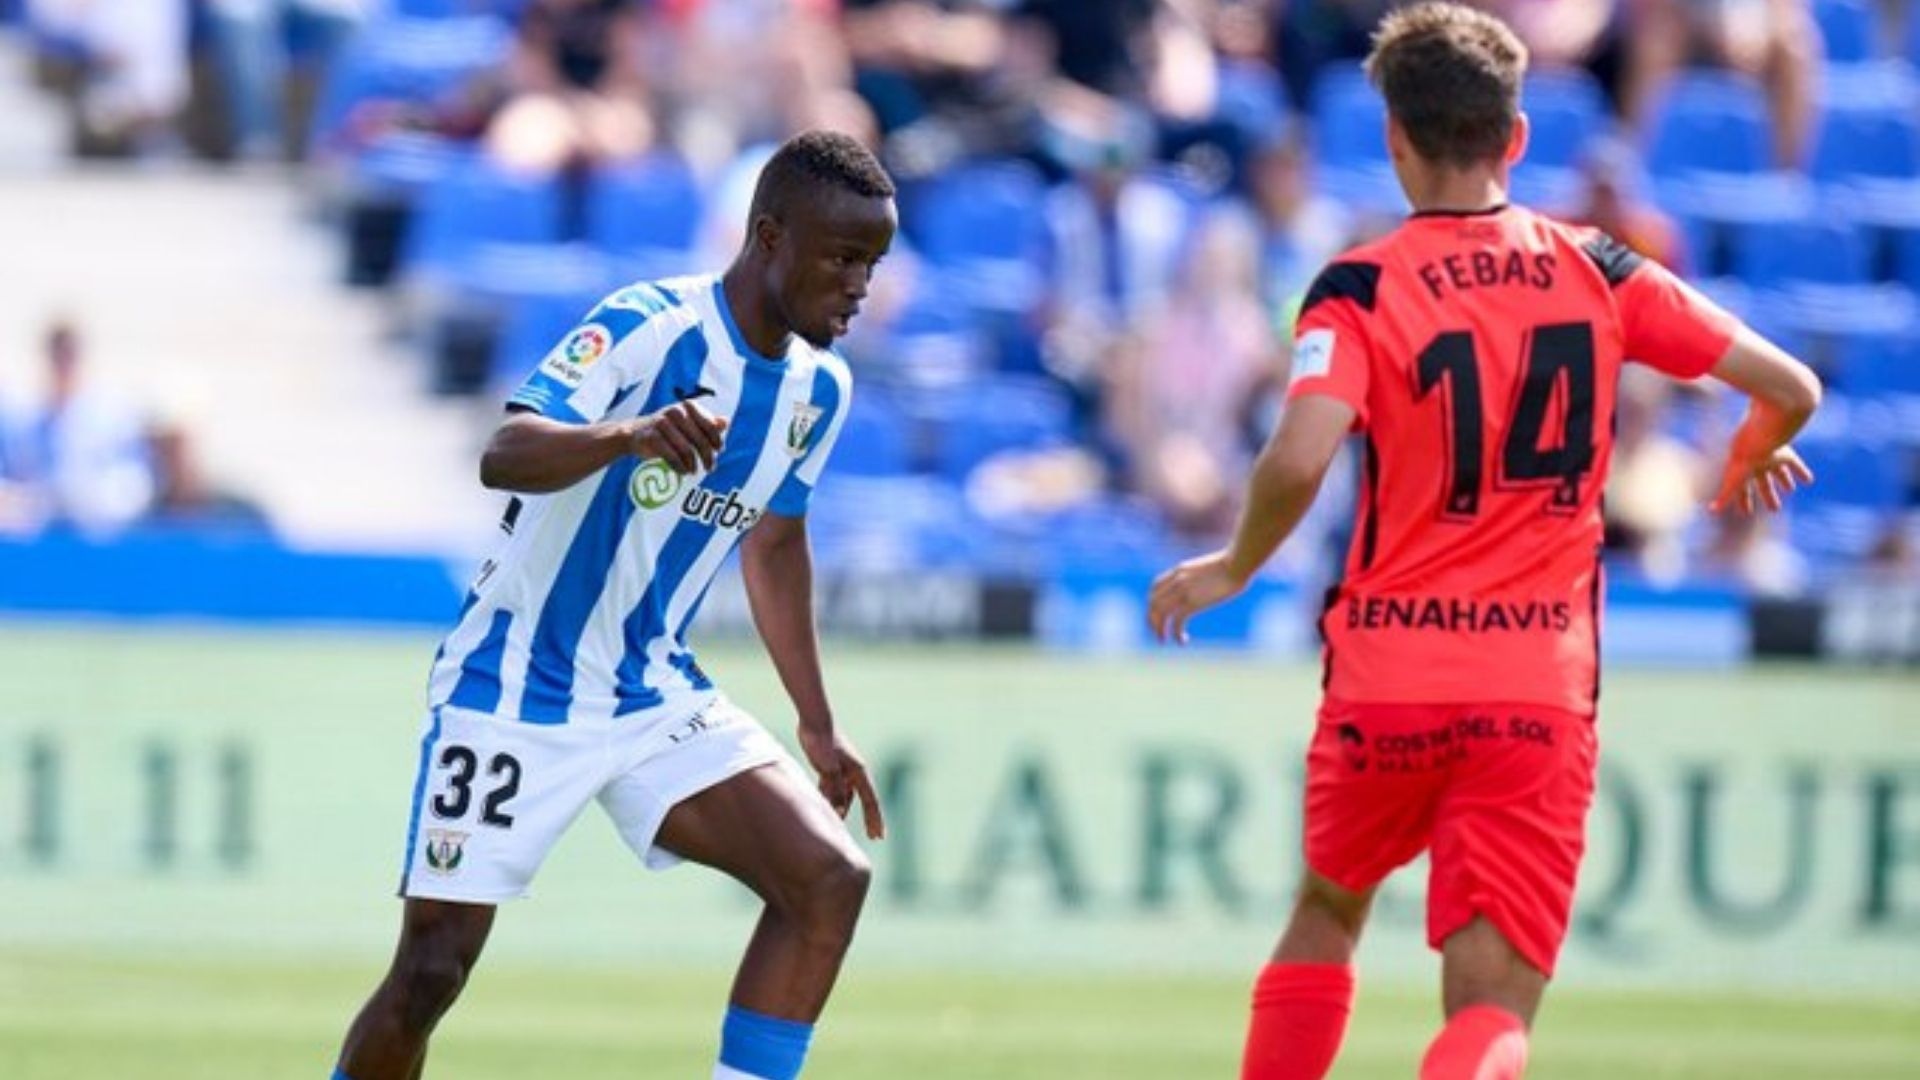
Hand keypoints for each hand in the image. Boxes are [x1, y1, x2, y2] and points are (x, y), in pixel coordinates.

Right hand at [629, 402, 727, 473]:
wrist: (635, 433)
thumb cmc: (668, 429)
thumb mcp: (688, 423)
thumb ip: (707, 423)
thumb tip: (726, 422)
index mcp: (688, 406)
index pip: (710, 425)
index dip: (717, 440)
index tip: (719, 451)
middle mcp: (676, 411)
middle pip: (700, 440)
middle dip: (708, 457)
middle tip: (711, 468)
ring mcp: (662, 423)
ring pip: (687, 450)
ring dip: (693, 464)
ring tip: (694, 471)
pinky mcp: (652, 437)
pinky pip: (672, 457)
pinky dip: (680, 467)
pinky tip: (683, 472)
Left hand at [797, 722, 884, 840]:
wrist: (814, 722)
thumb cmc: (823, 744)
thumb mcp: (829, 770)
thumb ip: (835, 791)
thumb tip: (839, 812)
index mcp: (859, 772)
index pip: (871, 802)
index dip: (876, 820)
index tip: (880, 836)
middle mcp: (854, 772)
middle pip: (862, 801)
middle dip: (867, 818)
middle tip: (874, 836)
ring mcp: (842, 770)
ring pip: (844, 796)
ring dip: (842, 809)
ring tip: (838, 826)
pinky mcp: (829, 767)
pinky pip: (832, 789)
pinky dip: (829, 799)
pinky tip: (822, 807)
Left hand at [1147, 551, 1247, 644]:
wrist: (1238, 563)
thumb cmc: (1233, 565)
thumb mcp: (1209, 567)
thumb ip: (1200, 576)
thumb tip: (1207, 584)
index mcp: (1179, 569)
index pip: (1155, 586)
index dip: (1154, 601)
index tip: (1160, 612)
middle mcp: (1176, 579)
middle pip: (1153, 602)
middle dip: (1152, 618)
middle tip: (1158, 631)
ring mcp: (1182, 591)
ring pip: (1159, 613)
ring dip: (1158, 628)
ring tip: (1163, 640)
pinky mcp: (1192, 603)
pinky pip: (1176, 622)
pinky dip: (1176, 634)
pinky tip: (1183, 640)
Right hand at [1710, 443, 1813, 514]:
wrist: (1757, 441)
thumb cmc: (1742, 462)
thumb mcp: (1732, 482)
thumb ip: (1724, 497)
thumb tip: (1711, 511)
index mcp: (1742, 472)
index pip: (1742, 491)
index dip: (1744, 502)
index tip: (1747, 513)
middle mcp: (1756, 465)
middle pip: (1763, 484)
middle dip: (1768, 496)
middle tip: (1775, 509)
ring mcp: (1770, 458)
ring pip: (1778, 472)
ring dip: (1784, 481)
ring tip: (1790, 490)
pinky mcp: (1785, 453)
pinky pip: (1794, 464)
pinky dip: (1801, 472)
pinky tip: (1808, 481)